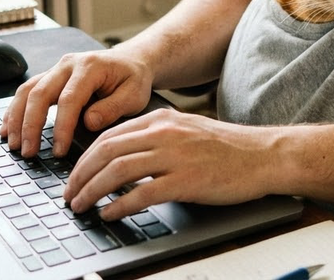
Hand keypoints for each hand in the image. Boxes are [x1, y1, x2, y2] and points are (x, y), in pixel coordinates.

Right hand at [0, 49, 152, 157]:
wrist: (131, 61)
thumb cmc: (132, 79)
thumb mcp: (134, 94)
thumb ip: (113, 108)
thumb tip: (88, 122)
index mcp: (90, 67)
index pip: (69, 99)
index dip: (61, 127)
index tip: (58, 150)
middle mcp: (68, 64)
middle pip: (40, 93)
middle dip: (30, 125)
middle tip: (28, 152)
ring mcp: (56, 69)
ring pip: (27, 91)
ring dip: (16, 118)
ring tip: (13, 144)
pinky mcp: (50, 77)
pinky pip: (26, 92)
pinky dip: (14, 111)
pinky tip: (7, 129)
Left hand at [64, 109, 279, 220]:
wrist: (263, 155)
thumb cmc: (227, 148)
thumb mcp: (186, 130)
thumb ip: (155, 137)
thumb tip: (122, 155)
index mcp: (161, 120)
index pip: (109, 136)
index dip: (84, 158)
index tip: (74, 176)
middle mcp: (164, 134)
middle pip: (106, 151)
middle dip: (80, 175)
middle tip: (69, 195)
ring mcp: (175, 156)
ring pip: (117, 171)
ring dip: (92, 191)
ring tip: (81, 206)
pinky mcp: (186, 181)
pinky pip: (142, 193)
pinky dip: (119, 205)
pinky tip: (109, 214)